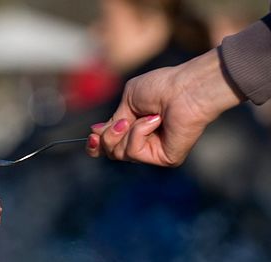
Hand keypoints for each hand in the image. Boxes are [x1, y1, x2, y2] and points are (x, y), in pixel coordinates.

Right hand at [86, 49, 244, 165]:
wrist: (185, 87)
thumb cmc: (162, 86)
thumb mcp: (127, 100)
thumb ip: (112, 120)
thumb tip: (95, 133)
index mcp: (135, 129)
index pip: (109, 147)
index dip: (96, 144)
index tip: (92, 135)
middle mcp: (145, 143)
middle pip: (110, 153)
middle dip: (108, 138)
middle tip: (122, 122)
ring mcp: (155, 152)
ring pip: (120, 154)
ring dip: (125, 132)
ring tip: (143, 116)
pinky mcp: (165, 158)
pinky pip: (135, 153)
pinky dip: (139, 134)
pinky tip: (155, 121)